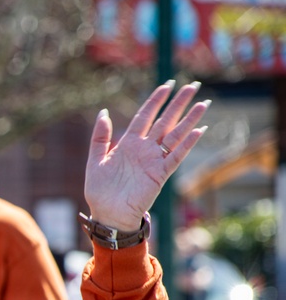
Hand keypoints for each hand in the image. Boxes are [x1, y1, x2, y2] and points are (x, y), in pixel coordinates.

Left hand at [85, 81, 208, 230]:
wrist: (107, 214)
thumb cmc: (100, 190)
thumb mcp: (95, 160)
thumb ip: (99, 137)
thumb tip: (103, 112)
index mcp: (128, 143)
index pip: (145, 116)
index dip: (155, 100)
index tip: (167, 85)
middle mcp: (144, 149)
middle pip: (165, 121)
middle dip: (178, 104)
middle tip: (192, 86)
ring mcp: (154, 160)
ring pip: (175, 135)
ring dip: (188, 120)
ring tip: (202, 104)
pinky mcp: (160, 174)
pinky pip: (176, 156)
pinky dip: (187, 144)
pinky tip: (198, 131)